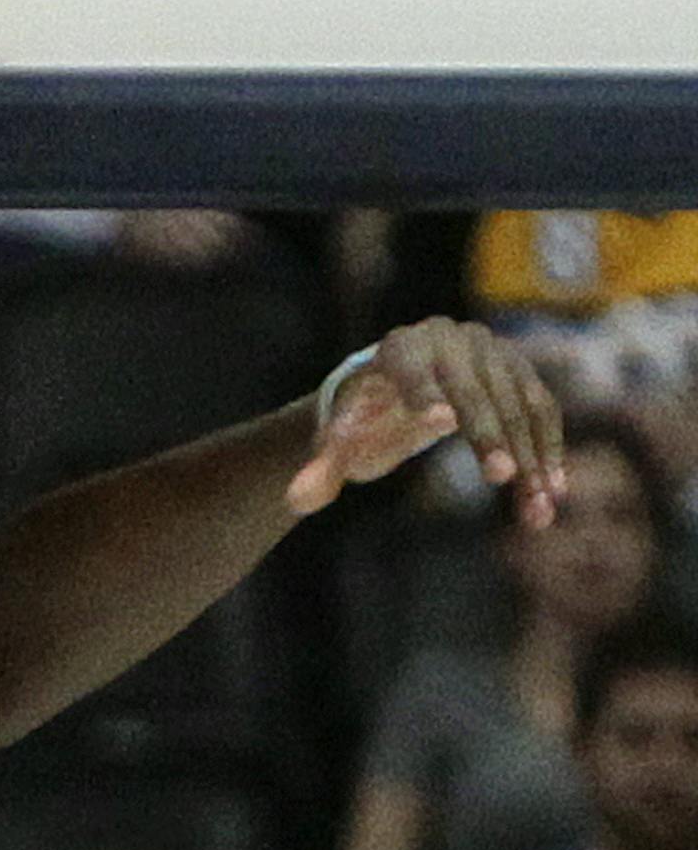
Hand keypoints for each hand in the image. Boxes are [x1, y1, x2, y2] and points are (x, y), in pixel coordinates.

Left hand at [287, 317, 566, 525]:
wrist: (402, 392)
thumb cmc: (365, 420)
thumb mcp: (341, 443)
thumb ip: (321, 469)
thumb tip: (297, 500)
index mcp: (400, 349)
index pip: (411, 371)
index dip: (423, 394)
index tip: (438, 422)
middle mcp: (452, 340)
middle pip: (472, 389)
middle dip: (488, 434)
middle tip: (500, 479)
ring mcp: (493, 352)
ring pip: (517, 405)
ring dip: (531, 457)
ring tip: (537, 509)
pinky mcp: (521, 372)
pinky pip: (541, 411)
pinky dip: (548, 450)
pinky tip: (553, 492)